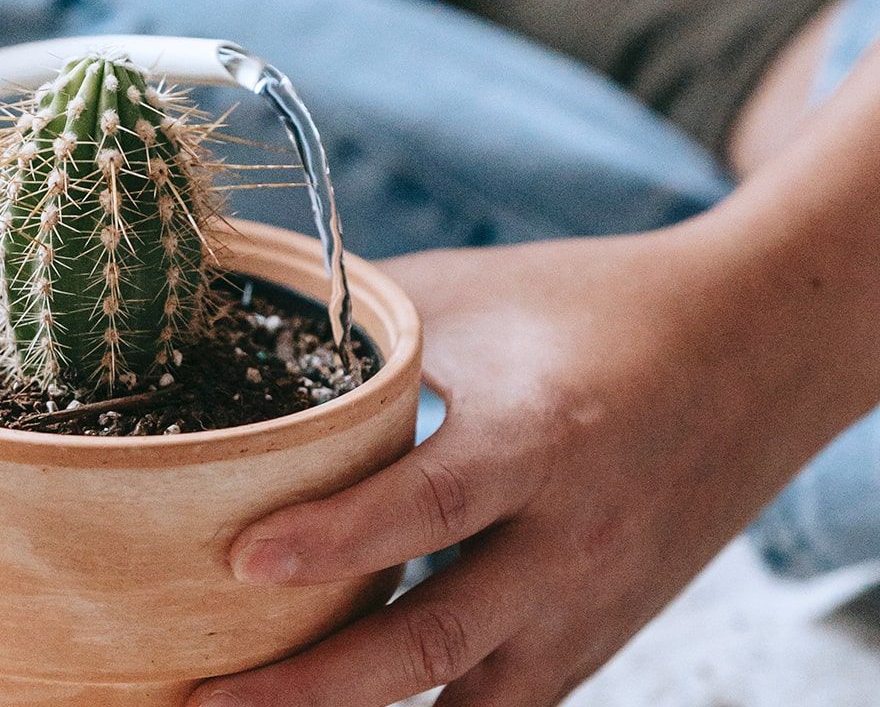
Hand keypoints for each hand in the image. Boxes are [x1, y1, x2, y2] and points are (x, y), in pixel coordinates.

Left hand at [190, 221, 861, 706]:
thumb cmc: (594, 308)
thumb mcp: (474, 292)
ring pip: (468, 698)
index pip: (424, 506)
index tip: (238, 562)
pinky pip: (507, 704)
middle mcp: (567, 539)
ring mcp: (587, 603)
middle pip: (430, 638)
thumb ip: (363, 325)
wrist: (751, 348)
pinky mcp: (596, 636)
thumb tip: (244, 325)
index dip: (330, 540)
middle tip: (206, 692)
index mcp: (536, 439)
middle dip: (311, 684)